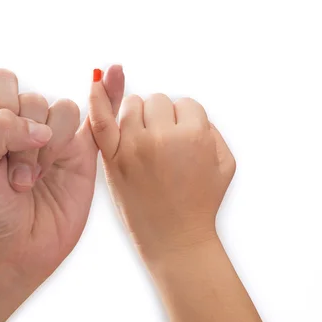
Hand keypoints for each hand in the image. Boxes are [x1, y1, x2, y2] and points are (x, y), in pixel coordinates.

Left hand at [0, 67, 124, 283]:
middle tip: (18, 179)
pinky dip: (110, 95)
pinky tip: (116, 74)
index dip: (5, 103)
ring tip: (37, 179)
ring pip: (65, 110)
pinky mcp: (82, 154)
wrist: (13, 253)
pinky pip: (100, 118)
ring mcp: (54, 139)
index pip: (1, 82)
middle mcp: (22, 124)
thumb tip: (42, 127)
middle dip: (25, 142)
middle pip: (35, 99)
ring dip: (50, 148)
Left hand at [88, 80, 274, 321]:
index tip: (186, 146)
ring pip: (133, 105)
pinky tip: (95, 82)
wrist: (175, 239)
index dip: (188, 122)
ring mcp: (135, 146)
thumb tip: (187, 110)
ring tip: (147, 144)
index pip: (187, 104)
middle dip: (163, 117)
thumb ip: (211, 128)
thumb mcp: (226, 163)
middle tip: (165, 147)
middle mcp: (163, 137)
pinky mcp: (114, 159)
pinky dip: (98, 100)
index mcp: (194, 135)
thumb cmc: (202, 202)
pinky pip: (102, 121)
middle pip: (158, 100)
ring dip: (140, 117)